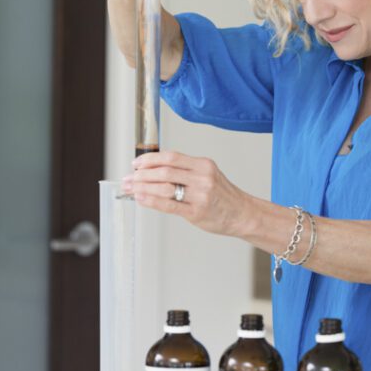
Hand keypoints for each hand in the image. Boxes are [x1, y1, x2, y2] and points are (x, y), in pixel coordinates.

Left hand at [124, 151, 252, 236]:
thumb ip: (184, 171)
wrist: (242, 214)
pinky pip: (169, 205)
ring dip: (142, 187)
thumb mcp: (207, 175)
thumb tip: (153, 171)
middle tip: (128, 178)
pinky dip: (151, 201)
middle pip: (164, 171)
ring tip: (130, 189)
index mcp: (203, 164)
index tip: (136, 164)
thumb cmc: (223, 196)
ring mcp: (200, 195)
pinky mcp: (196, 212)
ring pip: (164, 187)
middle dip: (141, 174)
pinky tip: (141, 199)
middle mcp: (202, 177)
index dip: (149, 159)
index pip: (170, 157)